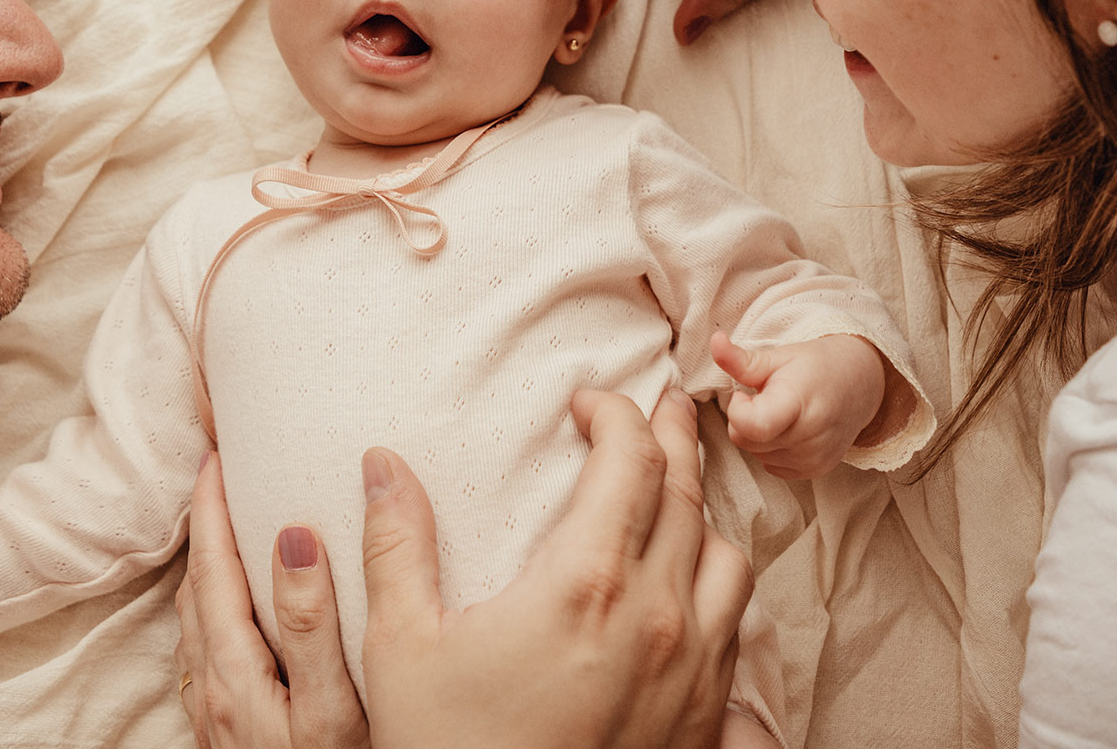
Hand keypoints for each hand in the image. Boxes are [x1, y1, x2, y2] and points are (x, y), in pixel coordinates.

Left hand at [173, 452, 368, 748]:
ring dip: (206, 561)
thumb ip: (310, 623)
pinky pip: (207, 645)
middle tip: (217, 468)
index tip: (216, 452)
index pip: (213, 566)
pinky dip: (215, 602)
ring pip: (196, 617)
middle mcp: (212, 687)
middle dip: (202, 521)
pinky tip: (237, 604)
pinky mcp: (227, 727)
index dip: (211, 505)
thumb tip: (290, 535)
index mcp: (233, 670)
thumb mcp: (331, 706)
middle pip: (196, 586)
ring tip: (225, 521)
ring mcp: (215, 710)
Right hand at [358, 389, 752, 748]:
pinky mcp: (706, 714)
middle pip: (687, 491)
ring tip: (669, 492)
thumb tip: (381, 462)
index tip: (585, 403)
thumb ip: (396, 544)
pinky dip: (716, 579)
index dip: (614, 412)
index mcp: (587, 583)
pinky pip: (735, 621)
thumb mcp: (402, 648)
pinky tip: (687, 582)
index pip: (631, 458)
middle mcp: (658, 615)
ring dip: (700, 510)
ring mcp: (693, 667)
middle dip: (667, 437)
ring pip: (726, 554)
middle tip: (650, 409)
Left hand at [711, 331, 885, 479]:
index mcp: (800, 402)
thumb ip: (741, 359)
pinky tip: (788, 429)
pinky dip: (772, 449)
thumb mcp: (778, 356)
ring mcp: (815, 458)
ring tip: (780, 411)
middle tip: (765, 398)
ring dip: (758, 435)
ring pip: (756, 454)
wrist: (860, 384)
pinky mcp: (816, 470)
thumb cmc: (816, 366)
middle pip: (747, 441)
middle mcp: (810, 436)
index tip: (745, 394)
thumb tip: (714, 342)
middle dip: (745, 419)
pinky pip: (771, 466)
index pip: (752, 426)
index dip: (738, 410)